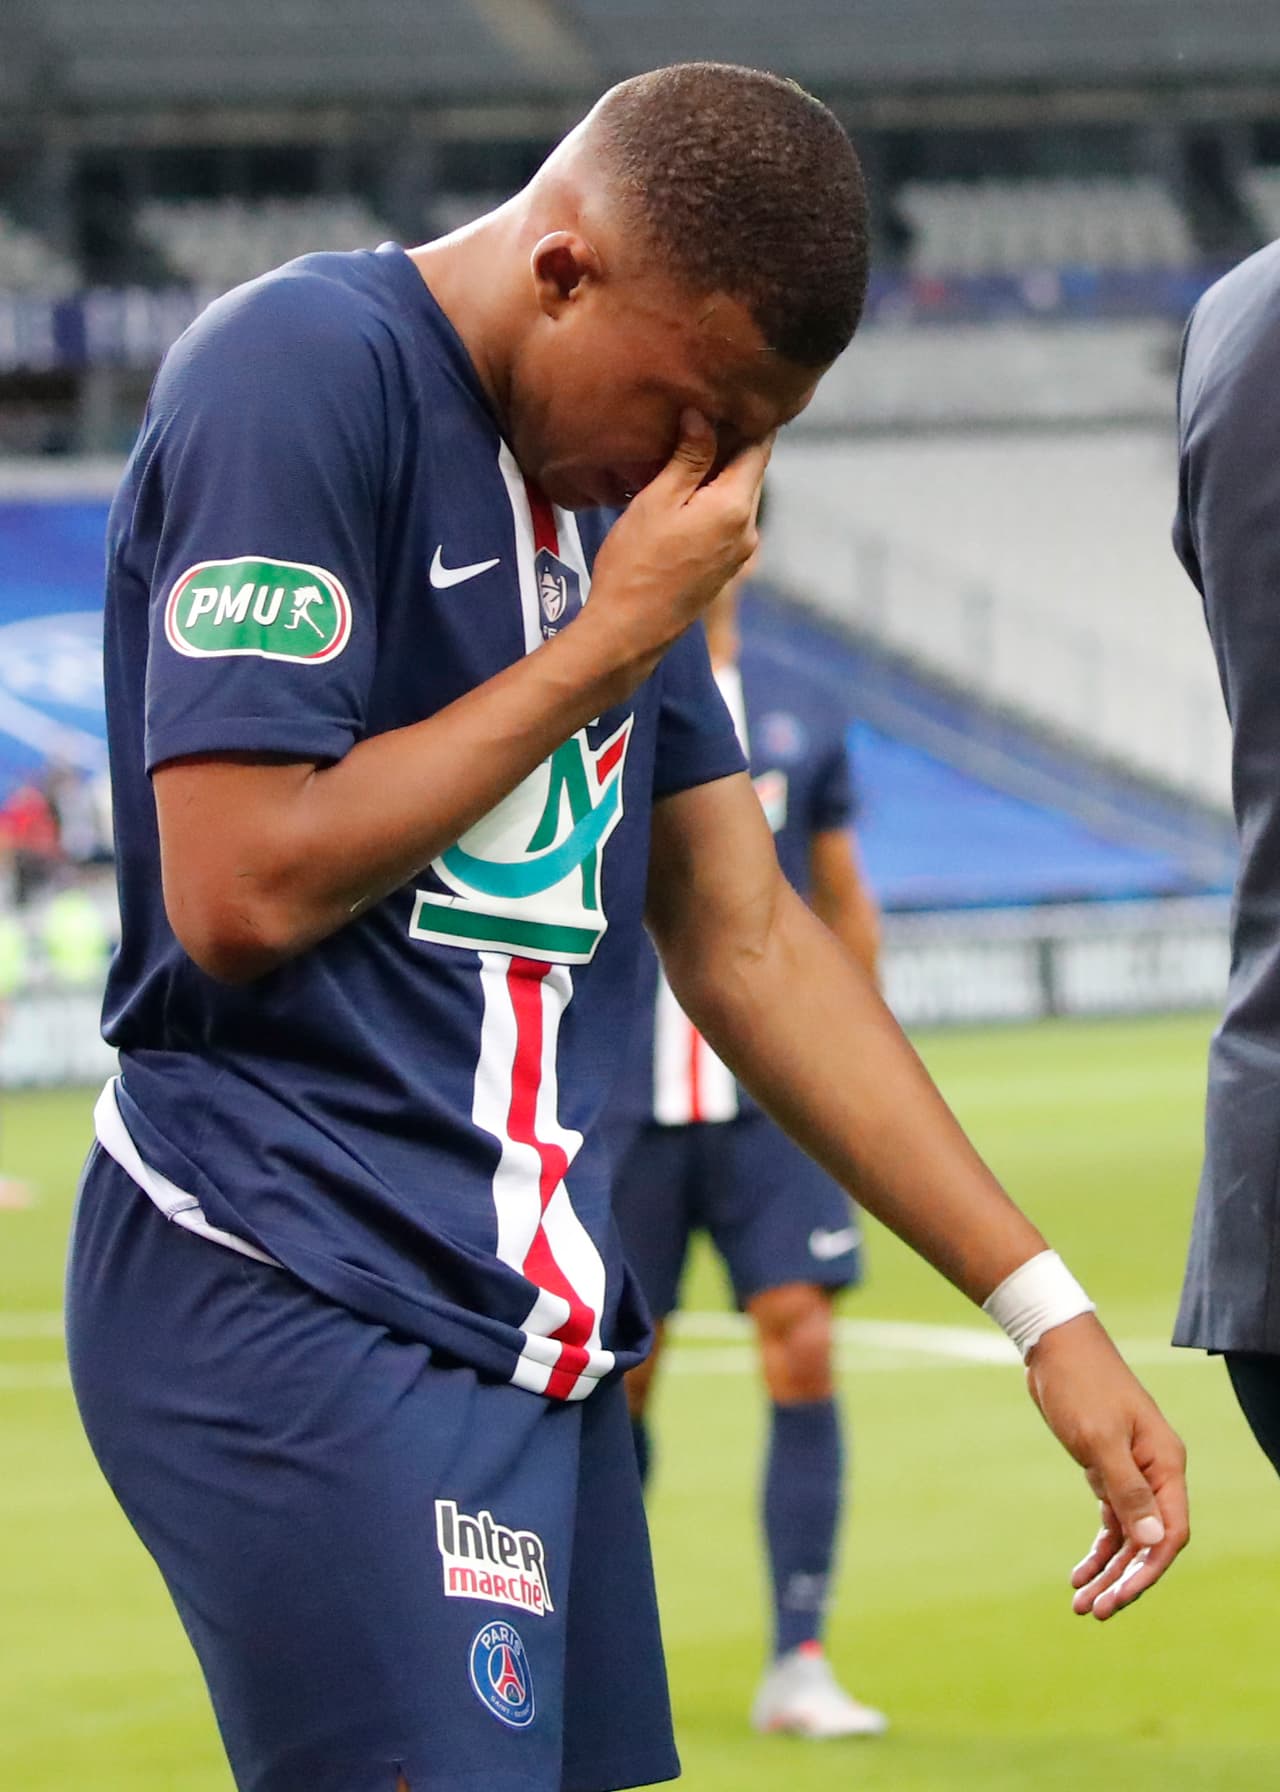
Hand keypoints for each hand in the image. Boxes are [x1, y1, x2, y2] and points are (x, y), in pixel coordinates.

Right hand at [582, 410, 771, 690]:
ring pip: (738, 497)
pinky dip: (713, 502)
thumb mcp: (657, 500)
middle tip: (704, 415)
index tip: (731, 395)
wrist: (629, 630)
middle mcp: (747, 529)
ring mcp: (739, 552)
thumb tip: (704, 415)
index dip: (747, 418)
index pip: (758, 447)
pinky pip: (727, 521)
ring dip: (719, 475)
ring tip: (687, 452)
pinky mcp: (725, 569)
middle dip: (731, 445)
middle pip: (750, 471)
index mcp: (735, 506)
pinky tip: (686, 495)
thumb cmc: (635, 563)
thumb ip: (687, 458)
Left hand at [1024, 1312, 1187, 1619]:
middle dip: (1124, 1581)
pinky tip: (1079, 1573)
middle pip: (1149, 1542)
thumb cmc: (1081, 1386)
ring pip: (1128, 1536)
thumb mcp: (1099, 1439)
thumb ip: (1127, 1489)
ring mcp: (1131, 1472)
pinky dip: (1098, 1548)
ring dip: (1108, 1572)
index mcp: (1165, 1464)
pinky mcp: (1106, 1469)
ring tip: (1081, 1605)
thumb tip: (1152, 1540)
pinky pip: (1111, 1520)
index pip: (1170, 1532)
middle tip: (1093, 1612)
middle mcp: (1155, 1473)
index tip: (1118, 1598)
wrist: (1053, 1347)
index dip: (1148, 1570)